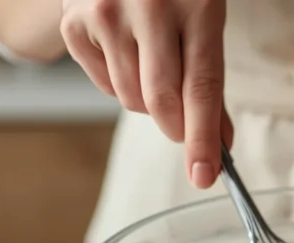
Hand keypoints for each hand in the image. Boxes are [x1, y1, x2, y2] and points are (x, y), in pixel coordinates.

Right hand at [60, 0, 231, 187]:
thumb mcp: (204, 16)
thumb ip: (209, 79)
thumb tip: (219, 142)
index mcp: (197, 4)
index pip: (201, 87)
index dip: (204, 138)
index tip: (205, 176)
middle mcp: (149, 7)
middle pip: (161, 100)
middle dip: (176, 128)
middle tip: (183, 128)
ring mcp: (105, 13)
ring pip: (130, 98)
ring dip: (147, 102)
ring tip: (153, 65)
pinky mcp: (74, 22)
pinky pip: (103, 85)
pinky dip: (119, 84)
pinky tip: (126, 52)